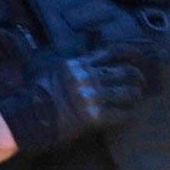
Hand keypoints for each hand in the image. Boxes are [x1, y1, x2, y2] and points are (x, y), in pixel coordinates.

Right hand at [0, 46, 144, 155]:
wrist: (28, 118)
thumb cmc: (36, 95)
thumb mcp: (53, 69)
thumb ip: (73, 65)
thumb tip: (88, 63)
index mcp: (79, 63)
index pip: (112, 52)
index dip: (129, 54)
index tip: (137, 58)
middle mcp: (88, 76)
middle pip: (124, 71)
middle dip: (136, 77)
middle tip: (140, 83)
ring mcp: (92, 97)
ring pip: (127, 92)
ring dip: (134, 96)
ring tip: (136, 98)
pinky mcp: (94, 116)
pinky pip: (121, 114)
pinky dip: (127, 115)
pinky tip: (128, 116)